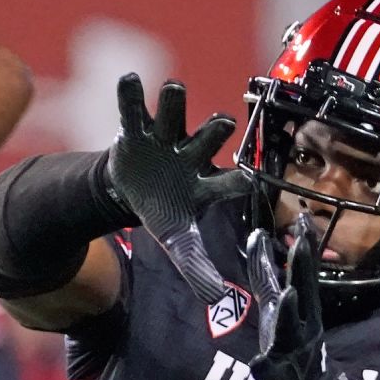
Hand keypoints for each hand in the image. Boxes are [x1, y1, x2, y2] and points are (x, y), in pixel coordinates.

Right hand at [109, 73, 247, 303]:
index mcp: (207, 181)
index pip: (229, 181)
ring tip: (173, 88)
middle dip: (214, 130)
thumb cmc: (165, 210)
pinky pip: (134, 109)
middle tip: (223, 123)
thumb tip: (216, 299)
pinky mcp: (136, 128)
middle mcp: (191, 153)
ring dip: (174, 101)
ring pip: (173, 113)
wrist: (133, 188)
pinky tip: (129, 80)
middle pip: (207, 138)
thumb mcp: (179, 241)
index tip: (250, 178)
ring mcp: (164, 137)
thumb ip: (196, 267)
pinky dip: (131, 95)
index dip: (239, 179)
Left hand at [247, 214, 336, 379]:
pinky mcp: (281, 378)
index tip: (304, 217)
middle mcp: (305, 326)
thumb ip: (266, 274)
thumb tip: (257, 235)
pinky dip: (266, 368)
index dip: (302, 247)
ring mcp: (294, 353)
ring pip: (292, 330)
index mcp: (304, 309)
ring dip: (290, 313)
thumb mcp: (278, 307)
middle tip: (302, 241)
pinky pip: (272, 373)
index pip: (301, 273)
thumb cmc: (291, 347)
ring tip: (289, 295)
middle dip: (303, 269)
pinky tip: (258, 364)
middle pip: (305, 293)